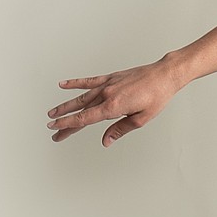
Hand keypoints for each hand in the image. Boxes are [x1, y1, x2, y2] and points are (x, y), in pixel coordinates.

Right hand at [46, 56, 182, 146]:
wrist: (164, 75)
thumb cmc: (156, 96)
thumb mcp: (141, 119)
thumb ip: (120, 129)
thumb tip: (106, 141)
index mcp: (113, 106)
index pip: (85, 118)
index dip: (68, 125)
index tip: (55, 129)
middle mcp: (107, 94)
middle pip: (80, 110)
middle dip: (64, 120)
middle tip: (52, 129)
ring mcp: (107, 84)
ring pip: (81, 97)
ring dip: (66, 105)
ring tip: (53, 112)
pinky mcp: (111, 78)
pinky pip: (89, 81)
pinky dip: (75, 83)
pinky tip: (63, 85)